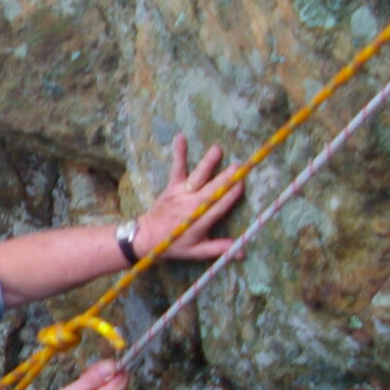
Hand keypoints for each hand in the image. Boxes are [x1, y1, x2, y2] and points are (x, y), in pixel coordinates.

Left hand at [137, 133, 244, 260]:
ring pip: (197, 177)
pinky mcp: (172, 186)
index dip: (230, 196)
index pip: (219, 207)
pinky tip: (181, 138)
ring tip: (217, 150)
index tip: (241, 185)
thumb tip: (242, 252)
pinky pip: (177, 168)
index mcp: (200, 220)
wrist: (146, 236)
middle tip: (239, 167)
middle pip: (212, 190)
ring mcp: (181, 193)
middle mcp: (192, 205)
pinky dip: (178, 153)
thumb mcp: (197, 251)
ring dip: (207, 163)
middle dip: (225, 178)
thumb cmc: (174, 244)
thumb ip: (219, 248)